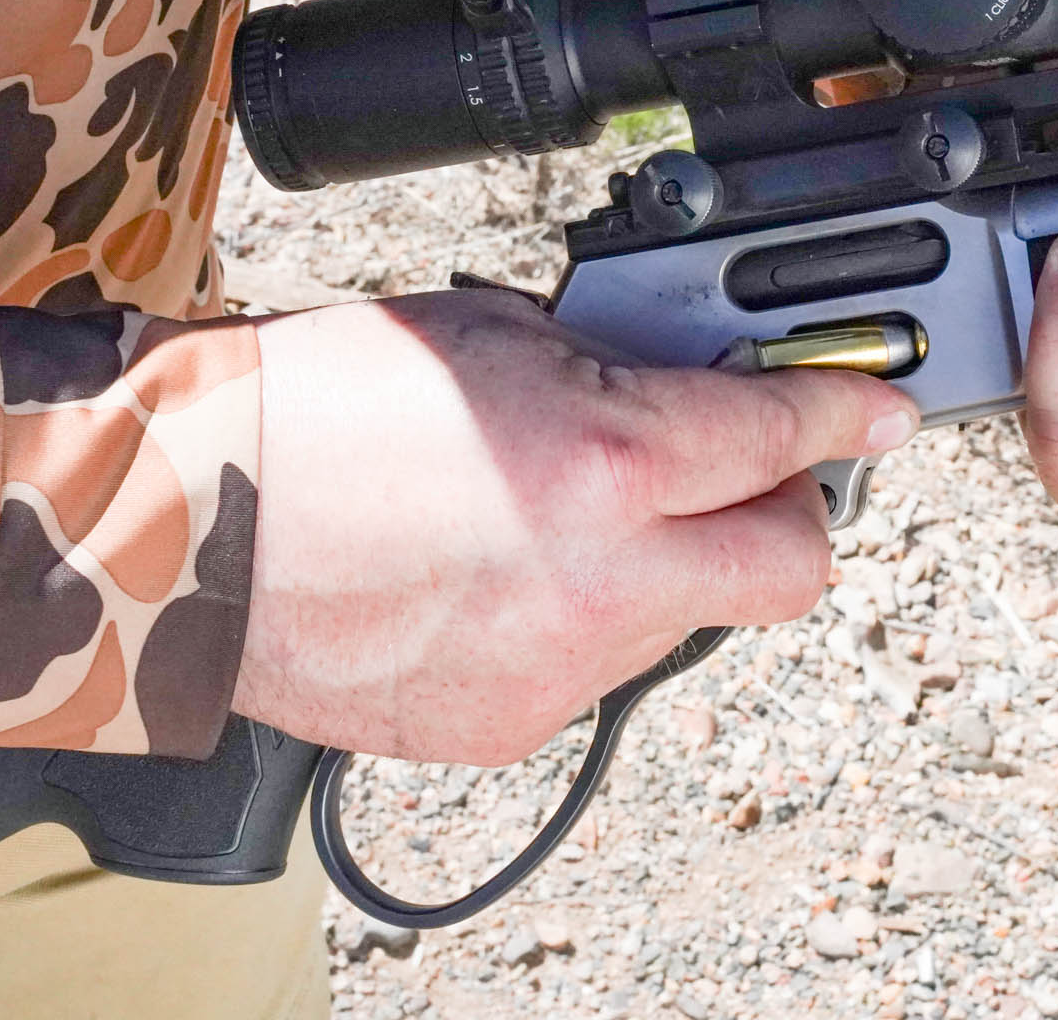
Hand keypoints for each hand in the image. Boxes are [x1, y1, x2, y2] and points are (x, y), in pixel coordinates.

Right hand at [235, 289, 916, 764]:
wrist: (178, 520)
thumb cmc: (316, 404)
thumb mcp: (499, 332)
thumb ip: (621, 364)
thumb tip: (697, 381)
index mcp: (609, 459)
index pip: (787, 436)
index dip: (849, 412)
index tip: (879, 413)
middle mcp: (605, 576)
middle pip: (795, 569)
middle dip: (790, 513)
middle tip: (742, 471)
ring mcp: (562, 665)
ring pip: (692, 618)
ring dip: (672, 563)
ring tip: (572, 514)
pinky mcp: (511, 724)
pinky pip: (601, 668)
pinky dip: (587, 618)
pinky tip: (508, 574)